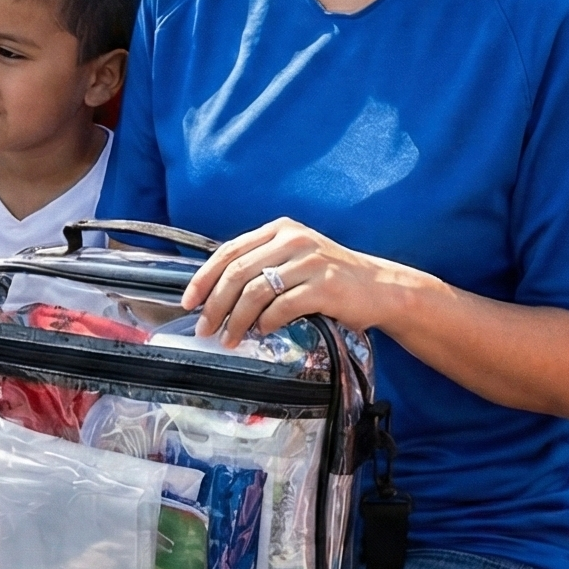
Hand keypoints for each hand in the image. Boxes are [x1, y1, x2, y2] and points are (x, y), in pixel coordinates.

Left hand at [183, 219, 414, 345]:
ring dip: (236, 320)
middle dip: (215, 305)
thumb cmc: (331, 277)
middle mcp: (293, 240)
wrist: (379, 287)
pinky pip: (282, 307)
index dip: (203, 278)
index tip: (189, 302)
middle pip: (237, 272)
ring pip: (256, 292)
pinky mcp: (324, 286)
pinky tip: (262, 332)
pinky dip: (266, 323)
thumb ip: (262, 265)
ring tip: (230, 339)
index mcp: (280, 230)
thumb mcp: (295, 258)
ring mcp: (310, 261)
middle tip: (204, 329)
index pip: (229, 250)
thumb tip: (215, 293)